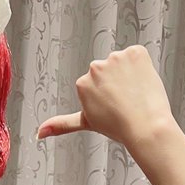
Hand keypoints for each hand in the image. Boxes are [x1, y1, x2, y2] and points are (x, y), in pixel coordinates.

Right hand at [36, 44, 174, 147]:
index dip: (107, 95)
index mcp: (82, 82)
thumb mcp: (86, 122)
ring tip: (135, 93)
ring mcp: (116, 57)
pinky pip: (138, 55)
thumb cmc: (117, 127)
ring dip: (130, 74)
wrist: (145, 126)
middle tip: (125, 101)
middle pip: (109, 70)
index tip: (113, 107)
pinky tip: (143, 81)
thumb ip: (61, 124)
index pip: (97, 83)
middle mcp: (96, 66)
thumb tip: (38, 133)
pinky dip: (143, 66)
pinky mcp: (136, 52)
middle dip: (117, 82)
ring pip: (123, 62)